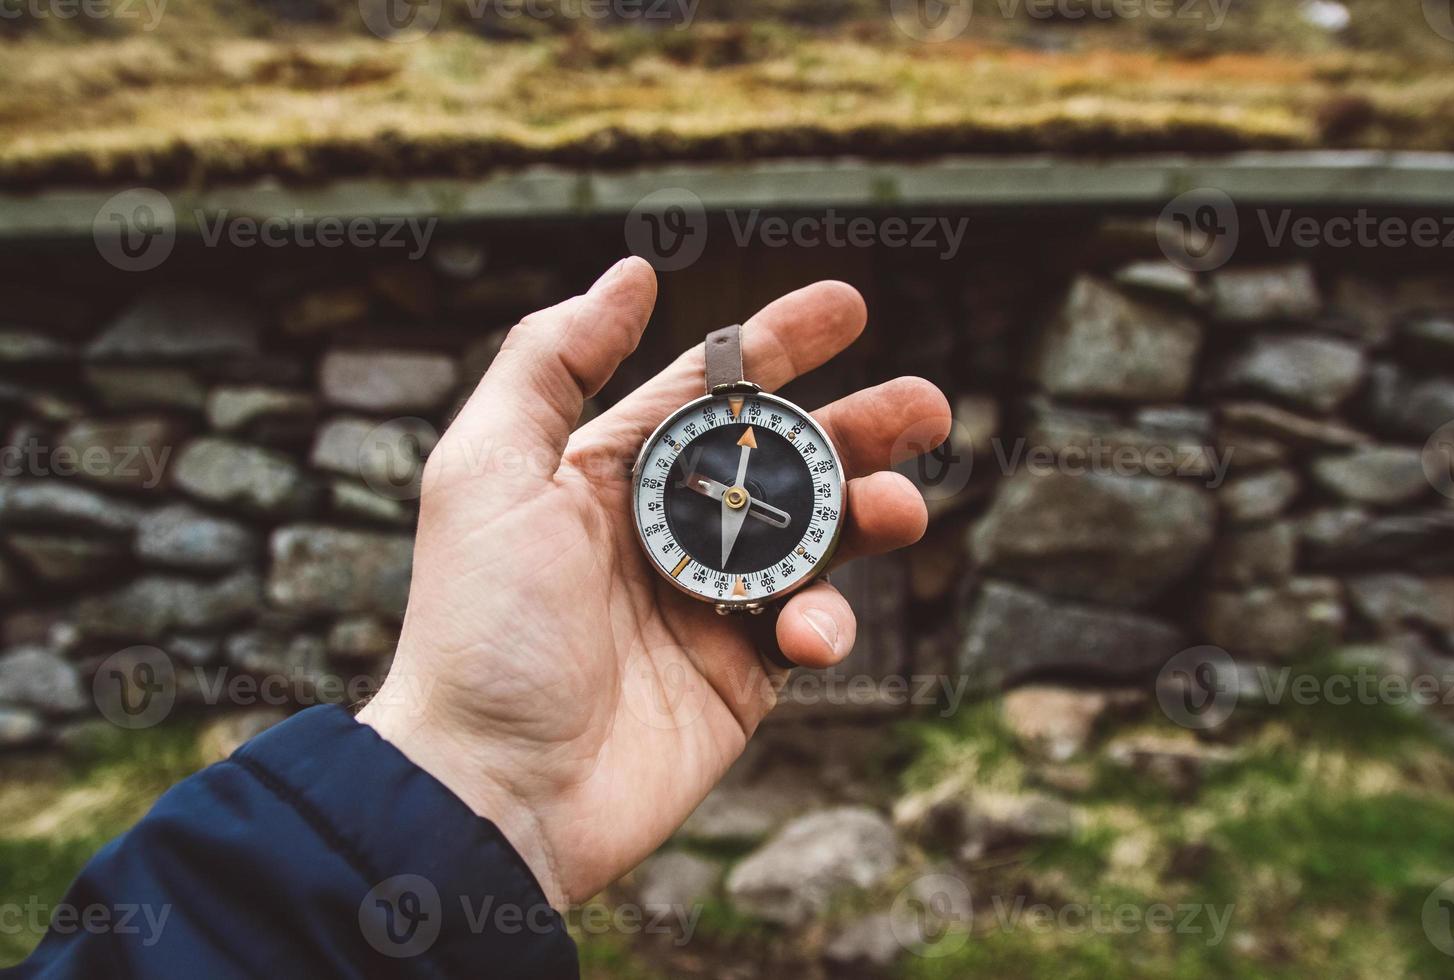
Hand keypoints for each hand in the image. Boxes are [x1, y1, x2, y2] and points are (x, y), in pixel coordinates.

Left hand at [357, 258, 950, 906]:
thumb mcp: (488, 469)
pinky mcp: (740, 677)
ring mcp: (708, 604)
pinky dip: (825, 621)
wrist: (492, 787)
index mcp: (609, 472)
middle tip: (926, 406)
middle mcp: (665, 530)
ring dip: (868, 515)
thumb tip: (632, 274)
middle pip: (783, 459)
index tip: (850, 305)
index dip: (780, 343)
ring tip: (901, 507)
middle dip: (858, 428)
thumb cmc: (479, 626)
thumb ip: (550, 360)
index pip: (708, 390)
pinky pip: (807, 629)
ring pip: (815, 540)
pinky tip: (811, 630)